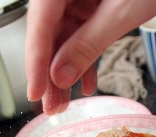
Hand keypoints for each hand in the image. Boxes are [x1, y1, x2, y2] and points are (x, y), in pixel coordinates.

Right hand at [25, 0, 155, 113]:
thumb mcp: (120, 12)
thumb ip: (89, 44)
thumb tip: (61, 75)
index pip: (40, 25)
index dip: (36, 64)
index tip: (35, 93)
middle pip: (48, 38)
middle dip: (50, 76)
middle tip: (51, 106)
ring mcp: (76, 2)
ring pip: (63, 43)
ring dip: (65, 75)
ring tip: (65, 103)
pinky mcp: (89, 11)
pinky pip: (81, 40)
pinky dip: (84, 63)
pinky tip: (86, 85)